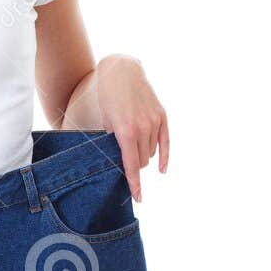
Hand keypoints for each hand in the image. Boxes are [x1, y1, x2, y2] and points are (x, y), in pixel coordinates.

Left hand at [95, 55, 168, 203]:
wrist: (122, 71)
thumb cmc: (108, 98)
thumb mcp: (104, 122)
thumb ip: (113, 144)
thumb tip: (120, 164)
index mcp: (125, 132)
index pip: (131, 166)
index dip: (135, 184)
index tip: (138, 198)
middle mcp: (143, 128)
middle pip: (141, 161)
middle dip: (133, 165)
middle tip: (123, 159)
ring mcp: (154, 122)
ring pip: (150, 153)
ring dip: (142, 155)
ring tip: (131, 144)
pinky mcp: (162, 116)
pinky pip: (165, 143)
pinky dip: (163, 157)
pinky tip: (162, 169)